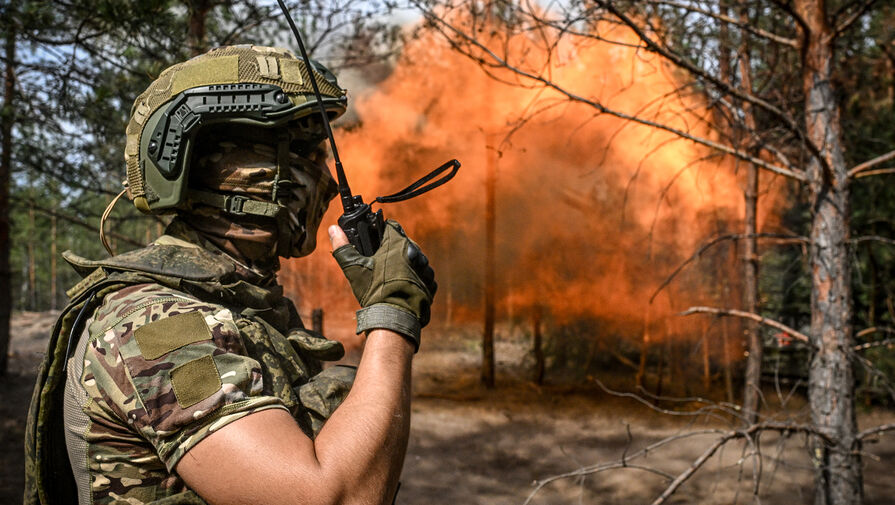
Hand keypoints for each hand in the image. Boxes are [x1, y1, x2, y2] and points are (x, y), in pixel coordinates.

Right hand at [329, 221, 434, 350]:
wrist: (394, 318)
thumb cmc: (374, 293)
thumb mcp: (354, 268)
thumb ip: (343, 246)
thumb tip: (333, 229)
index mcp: (397, 244)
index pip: (391, 227)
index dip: (382, 233)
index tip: (376, 243)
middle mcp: (415, 252)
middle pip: (404, 243)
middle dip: (393, 250)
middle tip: (381, 264)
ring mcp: (426, 268)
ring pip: (415, 259)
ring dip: (406, 264)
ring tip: (392, 279)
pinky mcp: (431, 283)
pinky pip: (423, 276)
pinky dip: (415, 279)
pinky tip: (403, 287)